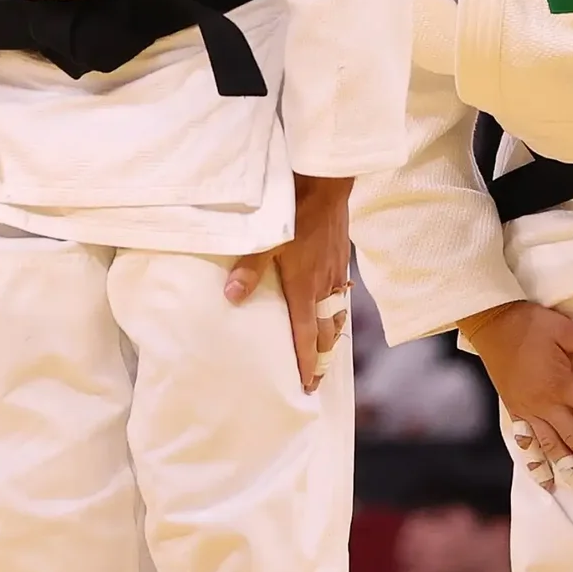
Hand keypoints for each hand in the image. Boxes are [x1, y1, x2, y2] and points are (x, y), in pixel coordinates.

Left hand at [224, 172, 355, 391]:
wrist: (326, 186)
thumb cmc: (295, 213)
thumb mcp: (266, 242)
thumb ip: (249, 271)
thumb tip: (231, 297)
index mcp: (305, 288)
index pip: (307, 336)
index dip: (306, 363)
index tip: (307, 385)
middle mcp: (324, 287)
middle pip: (327, 333)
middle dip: (321, 358)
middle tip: (315, 377)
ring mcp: (336, 274)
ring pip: (337, 315)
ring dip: (331, 336)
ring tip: (324, 351)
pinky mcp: (341, 260)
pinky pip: (341, 296)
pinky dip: (336, 312)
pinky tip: (331, 310)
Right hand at [460, 299, 572, 499]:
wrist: (491, 324)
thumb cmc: (531, 324)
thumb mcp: (567, 330)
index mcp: (561, 386)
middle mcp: (545, 405)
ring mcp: (528, 411)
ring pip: (551, 448)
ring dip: (568, 471)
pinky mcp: (514, 411)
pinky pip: (527, 443)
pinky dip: (536, 463)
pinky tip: (545, 479)